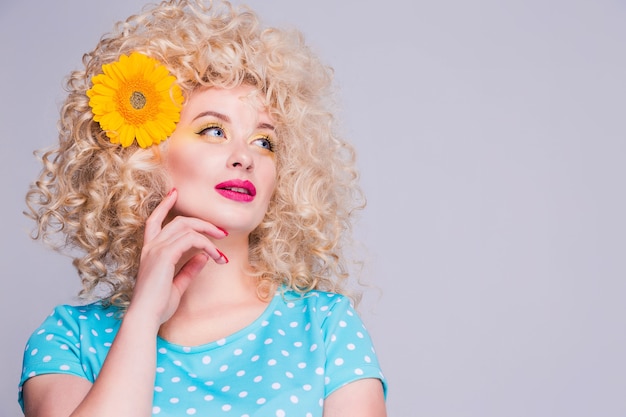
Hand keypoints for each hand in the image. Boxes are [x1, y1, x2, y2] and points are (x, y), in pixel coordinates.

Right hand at [128, 189, 226, 325]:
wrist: (146, 317)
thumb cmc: (158, 306)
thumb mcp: (177, 285)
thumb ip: (189, 270)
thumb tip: (203, 257)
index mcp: (150, 252)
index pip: (154, 221)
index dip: (165, 205)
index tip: (175, 193)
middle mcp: (151, 247)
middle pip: (178, 220)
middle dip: (202, 222)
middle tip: (222, 232)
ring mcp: (156, 249)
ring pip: (187, 227)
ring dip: (209, 235)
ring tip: (223, 248)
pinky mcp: (164, 254)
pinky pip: (192, 240)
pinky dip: (208, 246)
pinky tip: (216, 257)